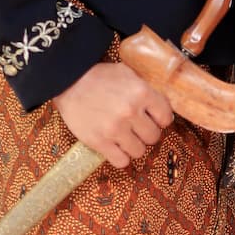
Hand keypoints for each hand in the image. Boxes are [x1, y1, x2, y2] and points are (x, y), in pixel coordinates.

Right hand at [53, 61, 173, 167]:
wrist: (68, 81)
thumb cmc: (99, 76)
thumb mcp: (126, 72)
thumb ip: (144, 87)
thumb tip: (159, 103)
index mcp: (141, 92)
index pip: (166, 117)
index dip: (161, 118)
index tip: (154, 118)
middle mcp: (131, 112)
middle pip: (154, 136)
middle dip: (147, 132)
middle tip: (138, 128)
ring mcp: (115, 129)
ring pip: (139, 151)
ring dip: (134, 145)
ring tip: (126, 137)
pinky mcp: (100, 142)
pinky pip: (122, 162)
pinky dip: (121, 157)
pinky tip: (116, 147)